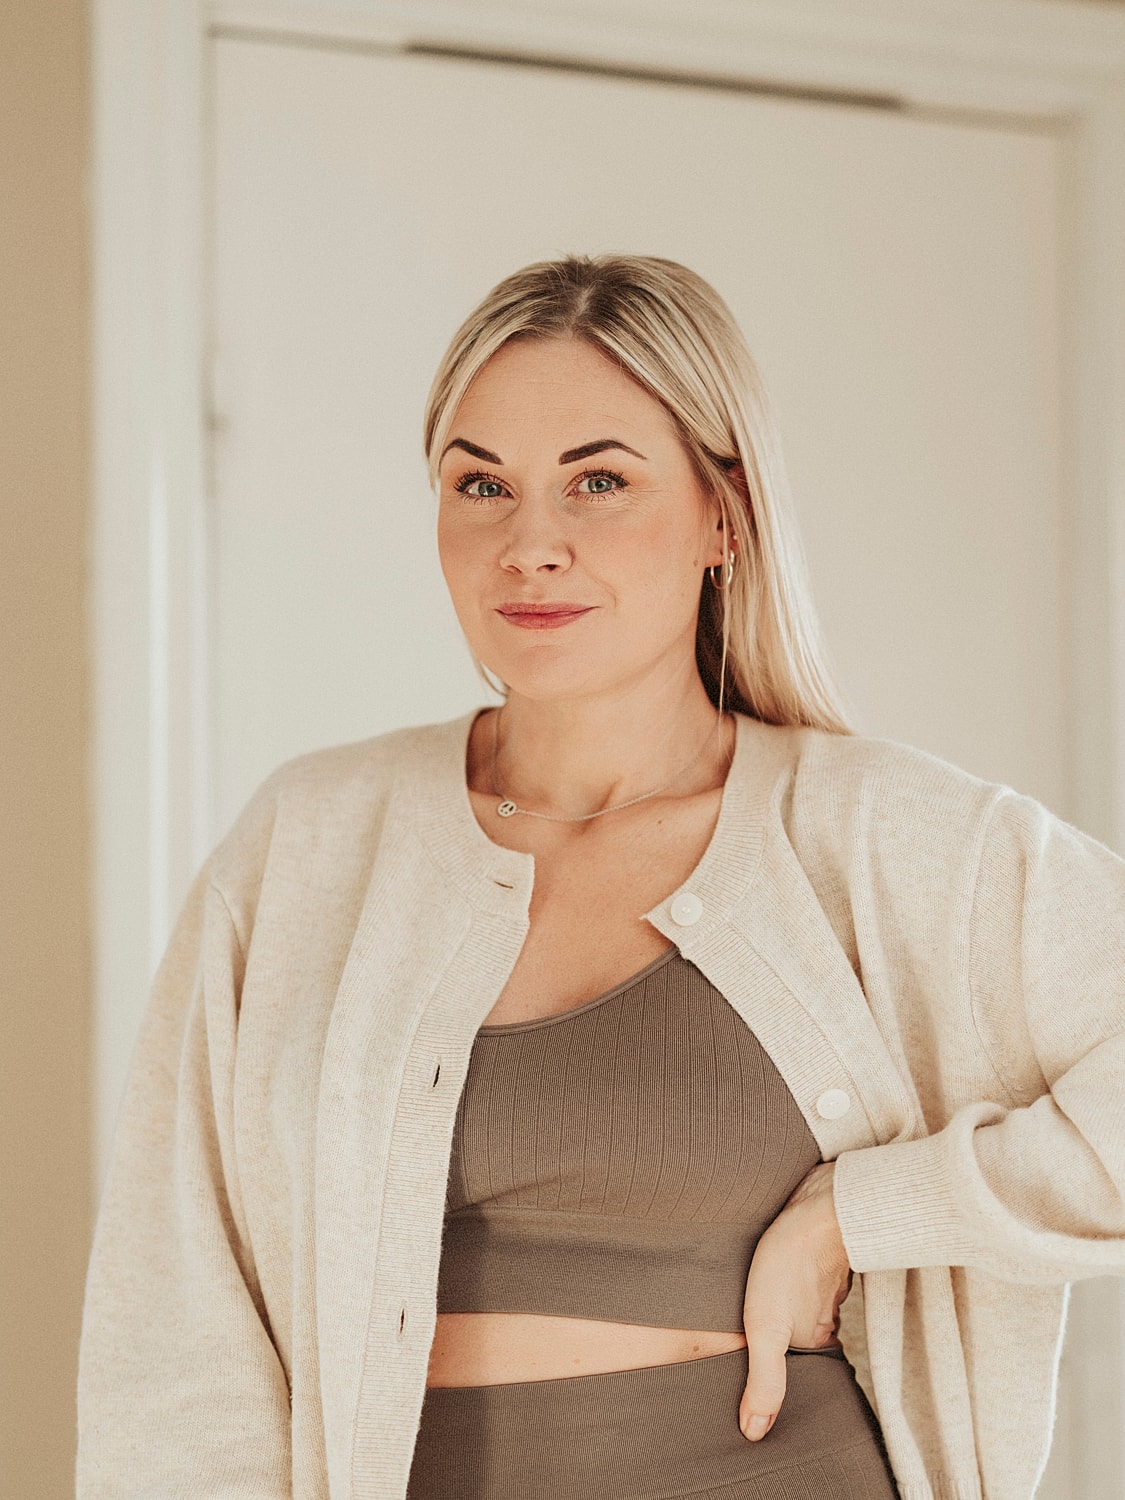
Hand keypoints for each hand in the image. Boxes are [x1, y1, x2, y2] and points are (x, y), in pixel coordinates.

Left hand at [738, 1161, 851, 1440]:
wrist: (819, 1205)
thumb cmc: (788, 1262)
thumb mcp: (767, 1327)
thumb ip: (764, 1378)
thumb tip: (754, 1432)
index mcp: (817, 1340)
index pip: (801, 1376)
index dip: (777, 1381)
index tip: (752, 1386)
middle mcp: (823, 1319)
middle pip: (799, 1345)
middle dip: (777, 1347)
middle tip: (745, 1344)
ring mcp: (820, 1288)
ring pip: (799, 1312)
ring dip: (780, 1312)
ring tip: (751, 1310)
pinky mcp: (813, 1259)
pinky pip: (799, 1282)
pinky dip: (786, 1284)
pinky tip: (767, 1277)